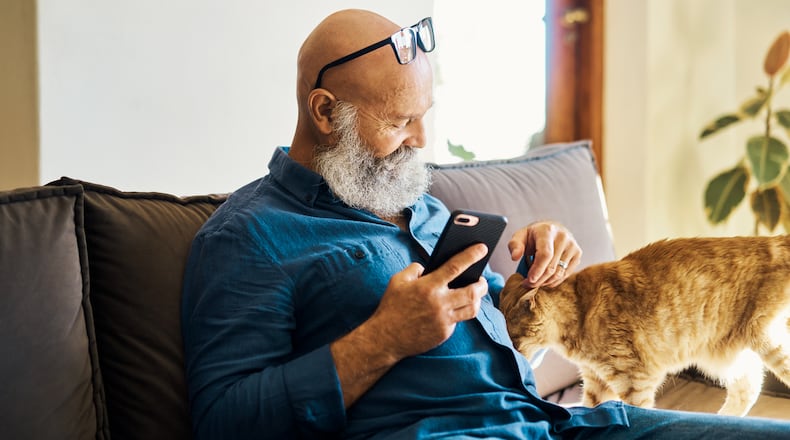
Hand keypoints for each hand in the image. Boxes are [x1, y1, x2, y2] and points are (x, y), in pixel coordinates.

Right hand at [370, 243, 489, 360]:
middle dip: (482, 284)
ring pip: (472, 309)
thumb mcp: (397, 281)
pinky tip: (455, 309)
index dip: (471, 256)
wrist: (386, 338)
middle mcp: (439, 303)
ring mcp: (443, 320)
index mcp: (428, 286)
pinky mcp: (444, 333)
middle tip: (481, 280)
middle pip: (472, 292)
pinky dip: (458, 313)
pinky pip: (458, 321)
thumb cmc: (391, 307)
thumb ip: (414, 269)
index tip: (482, 248)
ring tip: (474, 294)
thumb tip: (427, 267)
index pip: (455, 267)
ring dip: (477, 300)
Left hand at [507, 221, 580, 287]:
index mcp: (547, 230)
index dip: (538, 269)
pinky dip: (554, 281)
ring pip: (559, 273)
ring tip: (535, 282)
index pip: (545, 254)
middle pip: (552, 266)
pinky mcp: (578, 254)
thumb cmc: (533, 235)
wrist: (552, 229)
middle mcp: (563, 237)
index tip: (529, 280)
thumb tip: (515, 257)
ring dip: (545, 282)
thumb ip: (514, 245)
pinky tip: (545, 279)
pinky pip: (566, 274)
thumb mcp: (520, 236)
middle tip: (527, 284)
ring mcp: (572, 246)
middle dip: (538, 279)